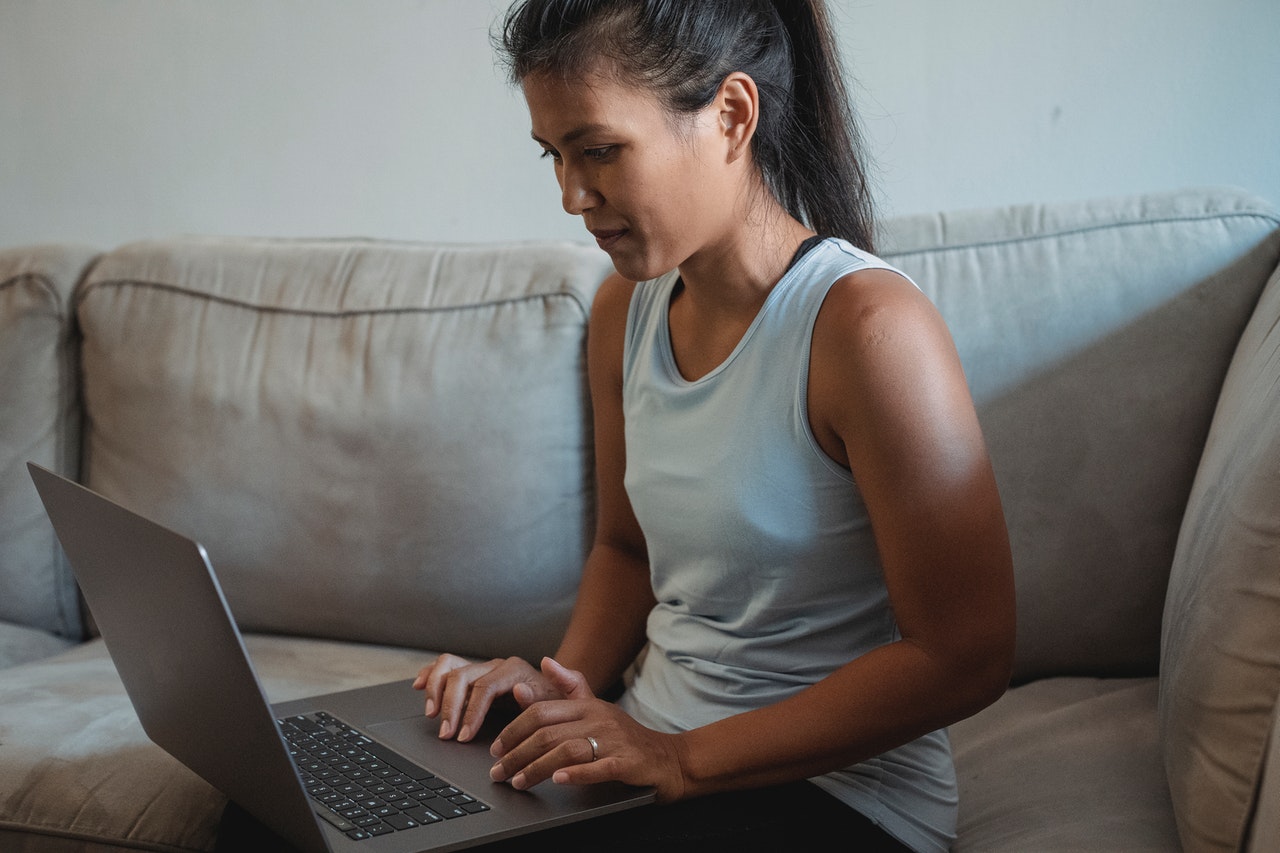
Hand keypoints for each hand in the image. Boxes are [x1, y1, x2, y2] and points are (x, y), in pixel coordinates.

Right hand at [412, 654, 563, 741]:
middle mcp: (495, 665)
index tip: (464, 736)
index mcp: (514, 670)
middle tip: (445, 733)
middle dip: (450, 706)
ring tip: (431, 715)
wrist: (556, 694)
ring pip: (449, 666)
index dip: (471, 712)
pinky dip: (430, 674)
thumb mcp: (558, 703)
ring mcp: (482, 667)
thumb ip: (540, 697)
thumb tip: (520, 690)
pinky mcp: (472, 673)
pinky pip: (446, 666)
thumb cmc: (556, 703)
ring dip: (435, 689)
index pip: (484, 687)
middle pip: (462, 676)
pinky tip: (419, 686)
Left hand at [488, 657, 687, 802]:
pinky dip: (577, 774)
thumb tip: (543, 661)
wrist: (670, 758)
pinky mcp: (628, 763)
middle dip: (517, 754)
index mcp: (588, 705)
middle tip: (498, 772)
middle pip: (548, 733)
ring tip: (519, 782)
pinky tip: (559, 780)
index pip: (541, 711)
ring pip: (567, 751)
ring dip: (537, 769)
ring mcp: (614, 741)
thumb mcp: (597, 707)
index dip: (514, 730)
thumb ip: (569, 686)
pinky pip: (599, 767)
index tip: (497, 748)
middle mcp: (599, 719)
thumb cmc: (627, 736)